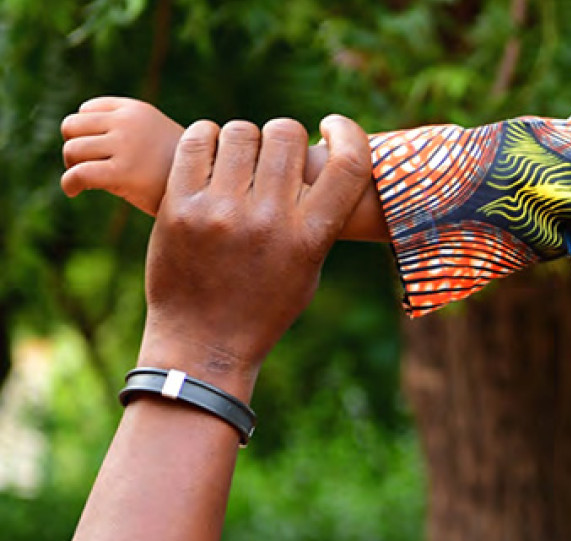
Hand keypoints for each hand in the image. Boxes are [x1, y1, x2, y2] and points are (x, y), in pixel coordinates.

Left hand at [61, 97, 184, 214]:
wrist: (209, 191)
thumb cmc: (179, 171)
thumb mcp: (156, 136)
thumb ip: (126, 130)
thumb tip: (78, 139)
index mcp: (136, 109)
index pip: (85, 111)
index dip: (86, 133)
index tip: (98, 153)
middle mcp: (129, 122)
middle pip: (71, 127)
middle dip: (74, 148)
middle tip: (87, 167)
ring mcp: (126, 146)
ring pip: (71, 150)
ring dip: (72, 166)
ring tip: (87, 180)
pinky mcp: (122, 173)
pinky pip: (78, 174)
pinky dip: (69, 184)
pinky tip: (74, 191)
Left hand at [135, 115, 371, 400]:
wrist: (202, 341)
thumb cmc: (264, 306)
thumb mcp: (308, 268)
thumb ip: (318, 218)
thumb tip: (322, 161)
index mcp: (311, 238)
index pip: (350, 164)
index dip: (349, 132)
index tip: (332, 127)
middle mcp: (269, 221)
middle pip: (287, 133)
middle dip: (283, 135)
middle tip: (273, 154)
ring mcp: (221, 212)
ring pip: (240, 131)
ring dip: (242, 139)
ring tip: (237, 161)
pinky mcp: (179, 206)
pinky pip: (197, 139)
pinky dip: (205, 140)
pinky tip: (209, 158)